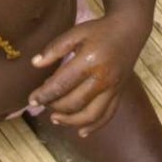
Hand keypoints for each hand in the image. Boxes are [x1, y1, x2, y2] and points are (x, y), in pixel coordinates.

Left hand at [29, 14, 147, 136]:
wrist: (129, 29)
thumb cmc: (99, 30)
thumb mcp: (75, 32)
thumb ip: (55, 48)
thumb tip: (35, 64)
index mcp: (88, 61)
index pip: (61, 84)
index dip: (44, 95)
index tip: (32, 100)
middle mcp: (102, 78)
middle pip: (74, 102)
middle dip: (54, 107)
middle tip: (42, 105)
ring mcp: (113, 88)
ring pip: (91, 114)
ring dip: (71, 121)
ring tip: (55, 118)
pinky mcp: (119, 93)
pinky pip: (108, 115)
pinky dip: (94, 126)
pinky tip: (81, 131)